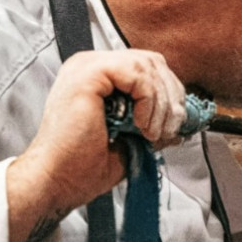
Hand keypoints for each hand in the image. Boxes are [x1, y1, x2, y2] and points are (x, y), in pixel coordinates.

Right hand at [7, 50, 187, 241]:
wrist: (59, 180)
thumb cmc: (86, 165)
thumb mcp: (133, 140)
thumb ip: (156, 124)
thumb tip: (182, 122)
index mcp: (101, 78)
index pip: (150, 67)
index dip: (171, 92)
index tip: (174, 124)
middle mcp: (92, 66)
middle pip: (153, 62)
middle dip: (171, 97)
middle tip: (169, 129)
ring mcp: (87, 66)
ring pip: (148, 65)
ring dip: (161, 103)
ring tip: (152, 132)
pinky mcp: (87, 73)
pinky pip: (136, 73)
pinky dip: (148, 100)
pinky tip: (140, 125)